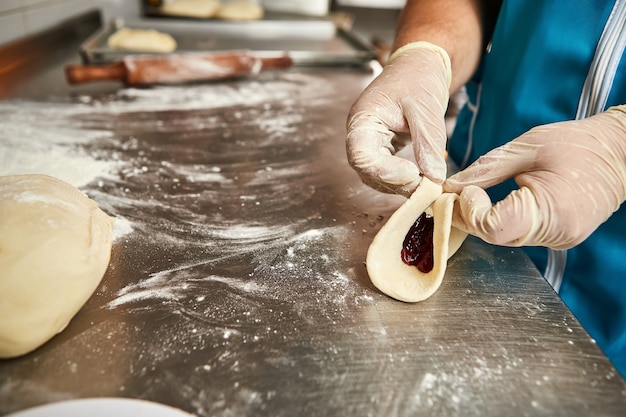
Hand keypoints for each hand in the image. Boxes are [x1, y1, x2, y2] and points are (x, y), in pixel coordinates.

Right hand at [346, 41, 451, 196]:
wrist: (421, 66)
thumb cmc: (418, 77)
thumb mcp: (426, 107)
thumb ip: (428, 142)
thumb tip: (434, 177)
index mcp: (363, 119)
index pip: (361, 156)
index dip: (384, 172)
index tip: (413, 174)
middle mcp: (362, 135)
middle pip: (367, 171)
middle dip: (395, 182)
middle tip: (426, 185)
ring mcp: (371, 143)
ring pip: (377, 177)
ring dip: (400, 185)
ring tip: (427, 183)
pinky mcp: (383, 150)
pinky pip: (388, 172)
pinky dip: (404, 180)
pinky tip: (423, 178)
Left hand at [443, 106, 625, 249]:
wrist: (622, 151)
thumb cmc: (579, 143)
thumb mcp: (526, 147)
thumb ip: (486, 170)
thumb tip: (452, 186)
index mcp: (551, 211)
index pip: (492, 229)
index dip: (470, 210)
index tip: (466, 189)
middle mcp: (556, 233)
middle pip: (494, 236)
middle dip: (470, 215)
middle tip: (458, 192)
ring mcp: (559, 239)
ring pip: (504, 237)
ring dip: (484, 217)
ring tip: (476, 193)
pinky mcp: (558, 236)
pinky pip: (519, 233)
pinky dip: (502, 219)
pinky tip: (498, 200)